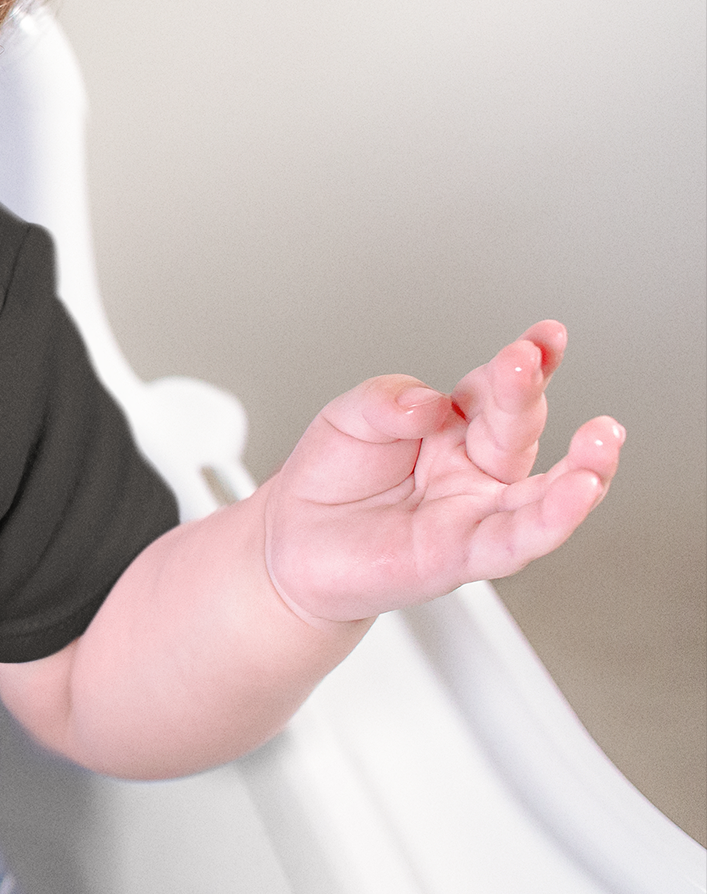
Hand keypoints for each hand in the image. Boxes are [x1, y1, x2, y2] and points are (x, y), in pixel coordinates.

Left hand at [263, 321, 622, 624]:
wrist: (290, 541)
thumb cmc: (330, 478)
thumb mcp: (350, 416)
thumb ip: (388, 400)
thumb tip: (433, 404)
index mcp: (454, 425)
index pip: (496, 389)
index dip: (526, 362)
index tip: (546, 337)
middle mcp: (475, 468)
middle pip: (515, 428)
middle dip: (525, 393)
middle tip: (528, 360)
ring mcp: (474, 512)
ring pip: (542, 493)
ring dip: (580, 467)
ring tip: (604, 436)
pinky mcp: (462, 555)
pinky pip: (516, 540)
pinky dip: (552, 518)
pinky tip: (579, 494)